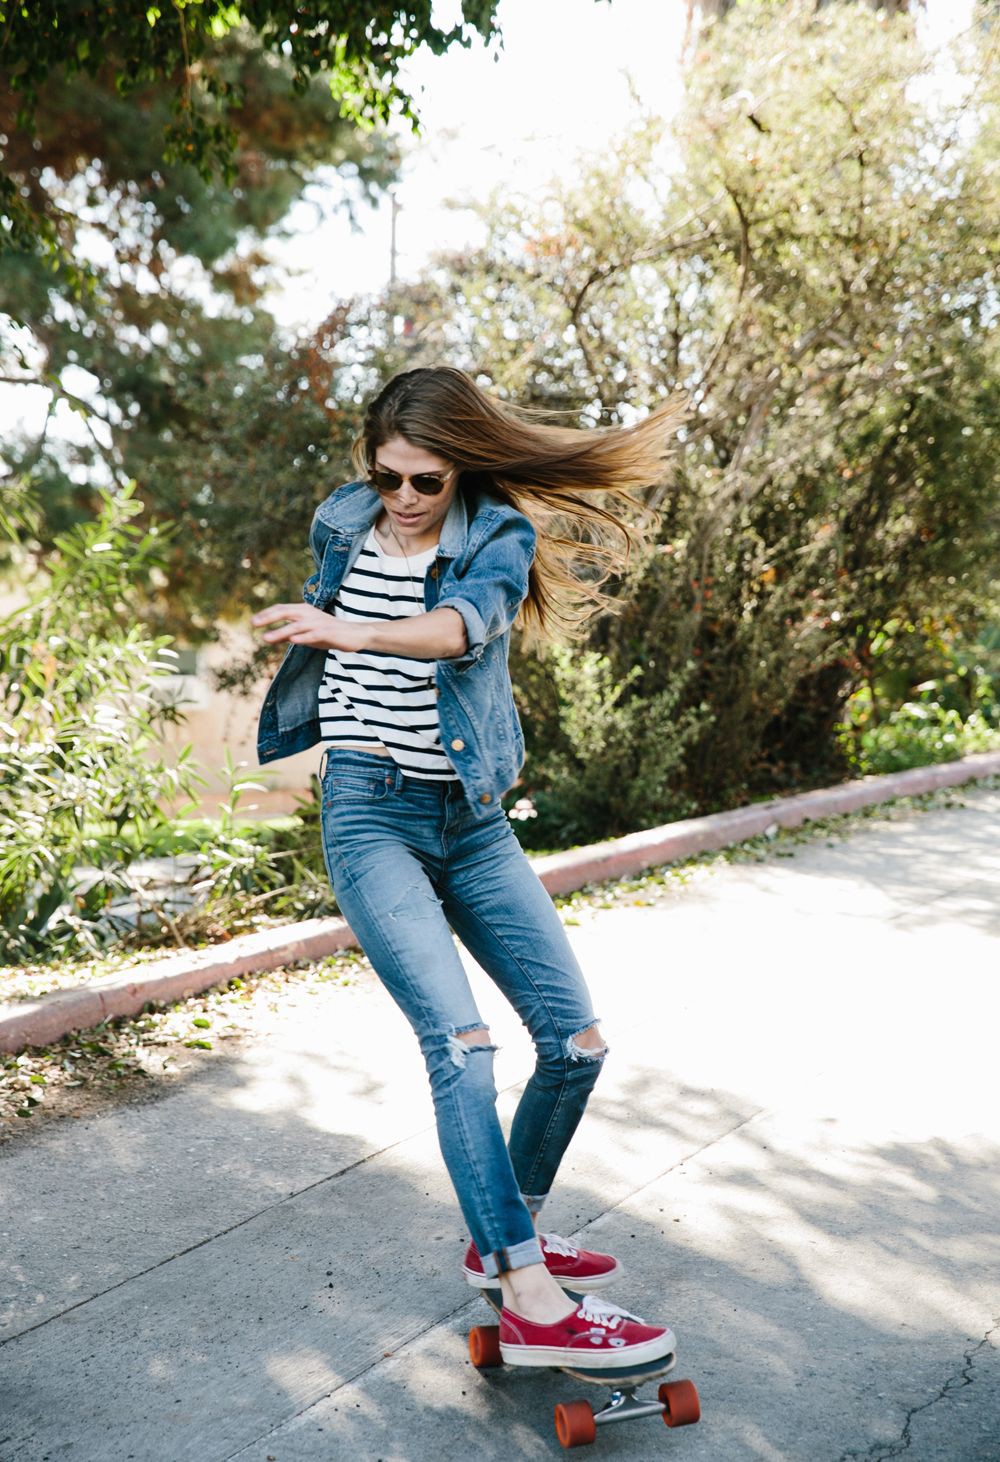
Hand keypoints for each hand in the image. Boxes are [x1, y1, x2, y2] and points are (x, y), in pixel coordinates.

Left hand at [251, 604, 369, 650]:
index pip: (281, 609)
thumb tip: (268, 637)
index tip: (253, 621)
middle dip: (269, 617)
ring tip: (266, 638)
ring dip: (280, 631)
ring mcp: (319, 623)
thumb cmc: (329, 634)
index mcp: (303, 611)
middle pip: (286, 612)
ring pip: (296, 626)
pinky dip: (303, 637)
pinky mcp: (328, 633)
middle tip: (254, 623)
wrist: (355, 635)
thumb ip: (287, 634)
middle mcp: (309, 614)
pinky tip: (293, 641)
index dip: (266, 614)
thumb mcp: (305, 634)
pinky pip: (313, 635)